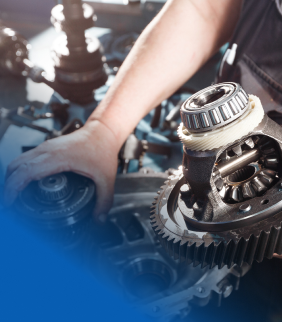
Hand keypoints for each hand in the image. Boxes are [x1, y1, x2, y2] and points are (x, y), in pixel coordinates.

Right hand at [4, 120, 118, 222]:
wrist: (102, 132)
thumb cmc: (102, 148)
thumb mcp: (106, 178)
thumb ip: (104, 201)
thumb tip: (99, 218)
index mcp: (58, 157)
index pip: (25, 171)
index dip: (13, 188)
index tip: (10, 203)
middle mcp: (47, 150)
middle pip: (16, 166)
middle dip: (9, 186)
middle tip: (11, 203)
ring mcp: (46, 147)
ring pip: (19, 161)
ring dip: (13, 178)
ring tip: (14, 196)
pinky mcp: (47, 148)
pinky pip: (26, 159)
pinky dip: (21, 172)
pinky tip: (26, 183)